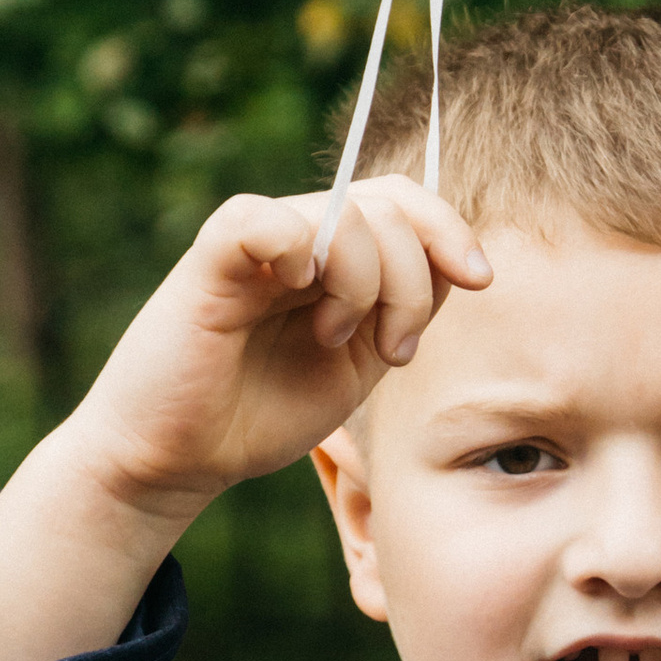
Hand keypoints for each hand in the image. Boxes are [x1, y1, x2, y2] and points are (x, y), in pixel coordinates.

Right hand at [0, 179, 490, 660]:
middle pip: (390, 203)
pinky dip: (297, 251)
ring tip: (329, 337)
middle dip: (416, 279)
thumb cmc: (262, 414)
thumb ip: (403, 313)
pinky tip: (293, 294)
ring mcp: (256, 246)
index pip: (407, 202)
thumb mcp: (358, 366)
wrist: (180, 458)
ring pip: (344, 213)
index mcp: (336, 258)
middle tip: (392, 348)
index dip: (452, 229)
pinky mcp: (209, 261)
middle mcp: (300, 239)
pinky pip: (263, 219)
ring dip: (364, 284)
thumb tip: (462, 264)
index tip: (480, 279)